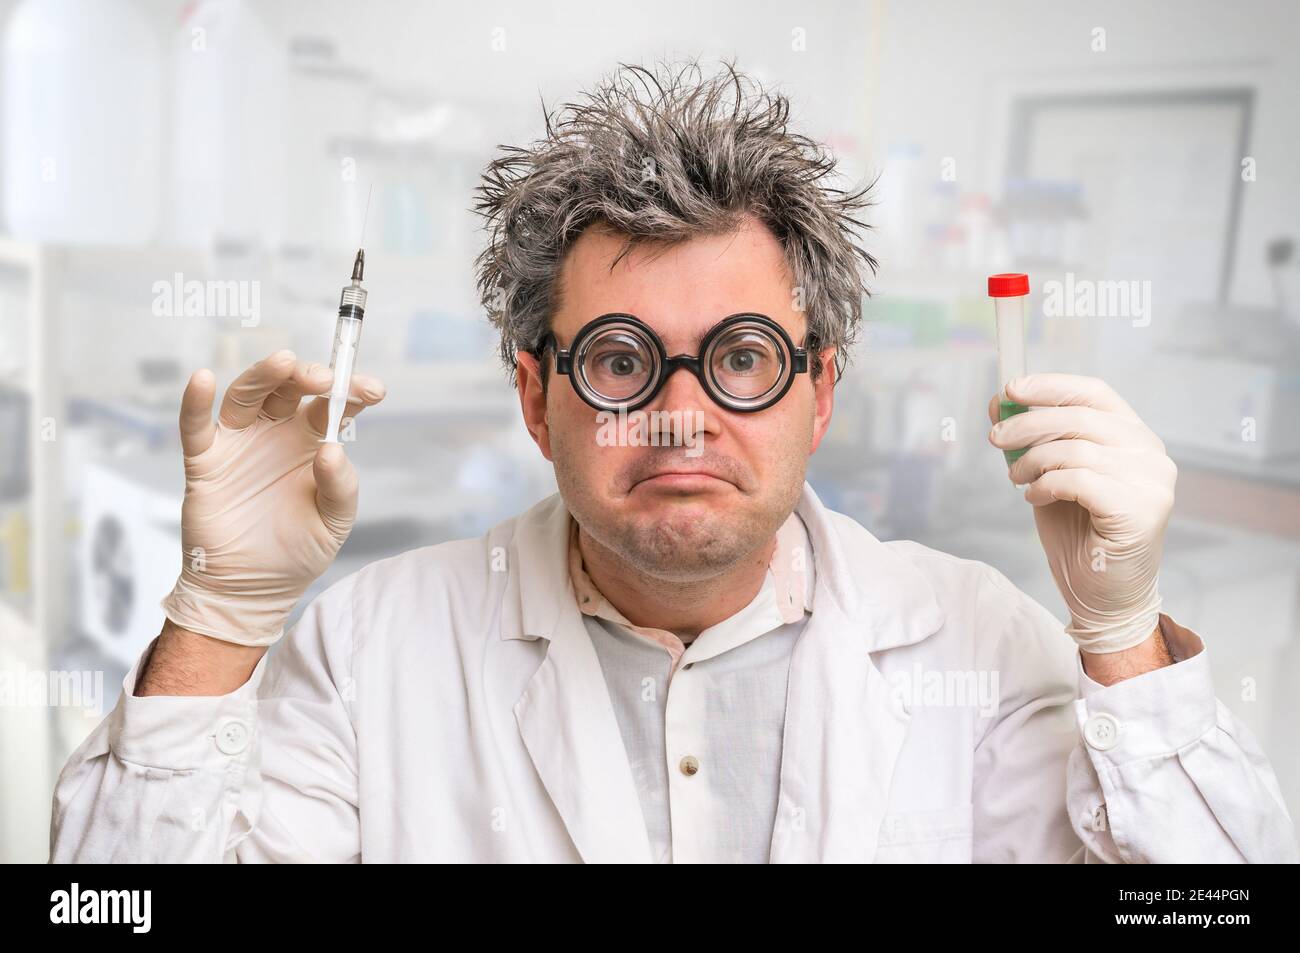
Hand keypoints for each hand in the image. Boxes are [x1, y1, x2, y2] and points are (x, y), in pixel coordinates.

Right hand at [160, 350, 386, 646]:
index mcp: (312, 442)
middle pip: (289, 389)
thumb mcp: (333, 522)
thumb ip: (339, 487)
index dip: (352, 391)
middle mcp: (276, 433)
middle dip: (307, 376)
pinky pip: (196, 427)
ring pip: (248, 395)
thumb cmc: (297, 551)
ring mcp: (240, 443)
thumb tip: (331, 449)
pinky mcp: (206, 462)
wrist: (252, 590)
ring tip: (284, 362)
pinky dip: (195, 402)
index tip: (374, 390)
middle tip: (324, 378)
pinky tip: (204, 380)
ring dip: (264, 375)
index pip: (333, 405)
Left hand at [988, 373, 1176, 653]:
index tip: (1011, 389)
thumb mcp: (1050, 478)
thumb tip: (1000, 403)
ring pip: (1077, 448)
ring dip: (1033, 461)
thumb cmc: (1080, 536)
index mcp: (1133, 437)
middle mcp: (1150, 454)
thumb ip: (1035, 442)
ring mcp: (1152, 481)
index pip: (1094, 393)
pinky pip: (1080, 480)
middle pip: (1080, 417)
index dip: (1051, 385)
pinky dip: (1047, 485)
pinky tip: (1034, 498)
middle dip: (1028, 424)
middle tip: (995, 438)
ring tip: (1016, 479)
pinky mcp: (1142, 509)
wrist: (1103, 597)